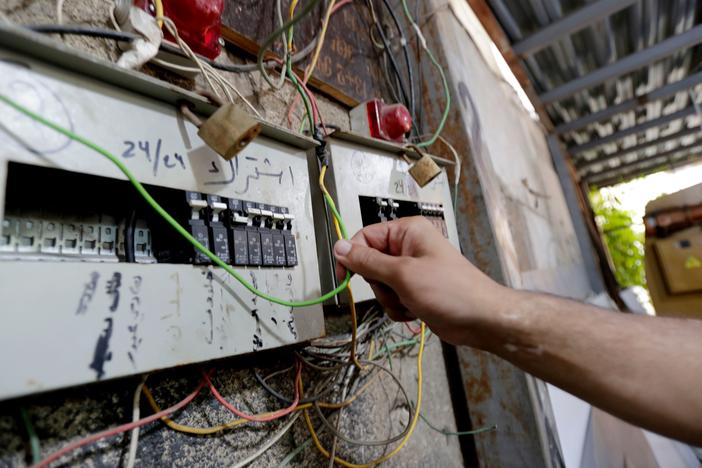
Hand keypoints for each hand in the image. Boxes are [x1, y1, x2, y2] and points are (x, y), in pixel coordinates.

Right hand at [333, 216, 509, 346]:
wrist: (480, 320)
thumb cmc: (451, 290)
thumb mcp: (402, 274)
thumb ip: (367, 261)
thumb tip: (340, 247)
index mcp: (407, 231)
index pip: (365, 237)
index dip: (352, 256)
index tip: (343, 277)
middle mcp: (408, 247)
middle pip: (370, 263)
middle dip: (379, 284)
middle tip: (397, 289)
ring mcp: (412, 270)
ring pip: (380, 285)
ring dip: (390, 299)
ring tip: (411, 301)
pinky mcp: (415, 290)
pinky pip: (391, 299)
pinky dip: (399, 308)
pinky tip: (416, 311)